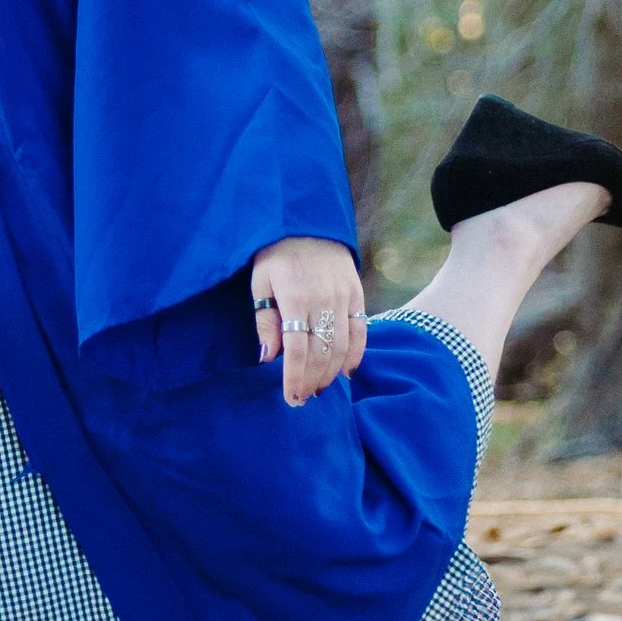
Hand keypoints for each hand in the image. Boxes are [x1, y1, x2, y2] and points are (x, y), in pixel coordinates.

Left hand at [251, 235, 366, 404]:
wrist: (307, 221)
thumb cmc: (276, 254)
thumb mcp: (260, 282)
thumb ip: (265, 320)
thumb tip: (268, 358)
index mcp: (296, 298)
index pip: (298, 351)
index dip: (295, 378)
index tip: (291, 398)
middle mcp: (324, 301)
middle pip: (322, 353)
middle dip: (313, 381)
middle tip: (303, 398)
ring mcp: (344, 297)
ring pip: (343, 346)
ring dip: (332, 372)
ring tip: (320, 388)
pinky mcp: (358, 293)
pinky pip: (361, 330)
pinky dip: (356, 354)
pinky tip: (347, 371)